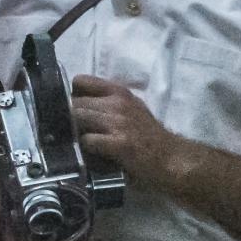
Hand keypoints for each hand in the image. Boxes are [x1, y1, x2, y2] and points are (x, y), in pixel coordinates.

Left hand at [70, 74, 186, 188]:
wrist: (172, 159)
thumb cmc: (150, 136)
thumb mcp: (133, 109)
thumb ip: (108, 104)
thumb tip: (78, 107)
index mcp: (120, 92)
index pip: (82, 81)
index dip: (71, 94)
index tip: (70, 106)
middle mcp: (118, 103)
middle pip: (75, 102)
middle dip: (68, 117)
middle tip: (68, 130)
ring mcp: (118, 122)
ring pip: (77, 118)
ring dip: (73, 131)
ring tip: (75, 141)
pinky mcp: (118, 143)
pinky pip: (87, 140)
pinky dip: (84, 147)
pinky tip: (89, 153)